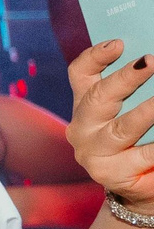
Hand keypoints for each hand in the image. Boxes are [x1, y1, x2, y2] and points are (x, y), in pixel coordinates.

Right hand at [65, 41, 153, 208]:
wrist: (140, 185)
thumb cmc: (139, 140)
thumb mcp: (131, 111)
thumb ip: (136, 92)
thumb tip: (153, 64)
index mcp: (86, 105)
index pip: (81, 74)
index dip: (95, 56)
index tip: (118, 44)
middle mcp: (83, 127)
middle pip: (98, 97)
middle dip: (126, 78)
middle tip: (151, 61)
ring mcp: (93, 152)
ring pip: (122, 128)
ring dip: (147, 112)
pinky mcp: (110, 174)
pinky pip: (144, 155)